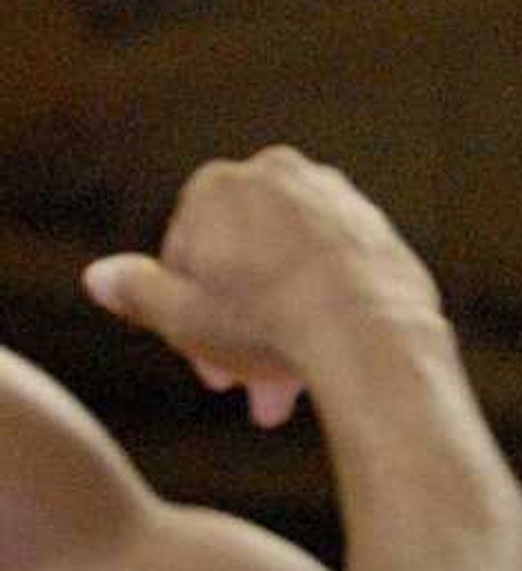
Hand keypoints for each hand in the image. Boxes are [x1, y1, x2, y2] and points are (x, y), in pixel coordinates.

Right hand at [83, 146, 439, 428]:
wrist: (369, 330)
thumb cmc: (265, 323)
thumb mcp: (181, 317)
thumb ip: (136, 291)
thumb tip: (99, 275)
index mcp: (221, 185)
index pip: (184, 251)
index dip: (184, 313)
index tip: (201, 361)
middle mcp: (280, 174)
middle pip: (240, 262)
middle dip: (234, 331)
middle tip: (236, 387)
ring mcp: (333, 195)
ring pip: (286, 269)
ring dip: (277, 330)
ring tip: (280, 397)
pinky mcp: (373, 224)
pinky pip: (332, 269)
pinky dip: (321, 309)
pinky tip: (319, 363)